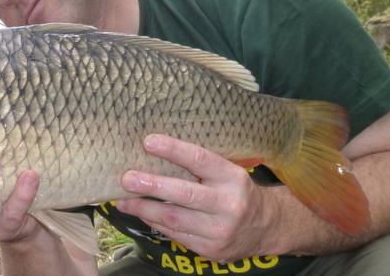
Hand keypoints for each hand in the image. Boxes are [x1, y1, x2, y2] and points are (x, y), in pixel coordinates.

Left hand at [115, 135, 277, 262]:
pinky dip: (154, 223)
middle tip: (127, 178)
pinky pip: (175, 234)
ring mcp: (220, 230)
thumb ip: (200, 165)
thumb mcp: (228, 172)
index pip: (201, 160)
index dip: (174, 150)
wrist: (267, 227)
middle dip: (152, 185)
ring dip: (143, 209)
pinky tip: (141, 214)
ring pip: (174, 218)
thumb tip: (155, 149)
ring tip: (122, 200)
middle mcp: (229, 205)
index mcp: (233, 178)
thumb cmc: (237, 192)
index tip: (149, 141)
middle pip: (184, 194)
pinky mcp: (211, 249)